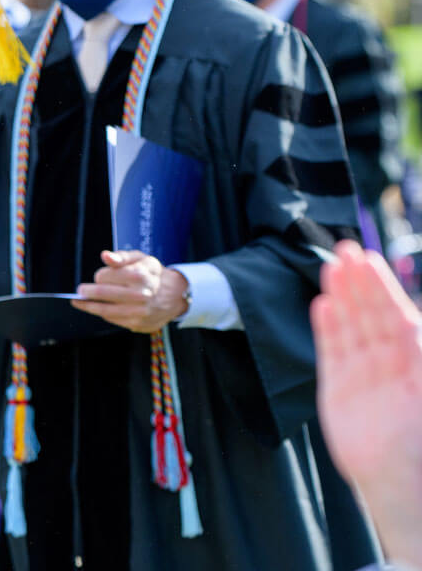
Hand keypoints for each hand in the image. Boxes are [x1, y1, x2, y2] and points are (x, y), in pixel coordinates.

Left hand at [72, 250, 188, 333]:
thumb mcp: (140, 258)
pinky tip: (99, 309)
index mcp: (139, 275)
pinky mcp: (138, 324)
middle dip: (86, 292)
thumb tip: (105, 256)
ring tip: (81, 302)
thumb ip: (120, 256)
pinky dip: (103, 314)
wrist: (174, 295)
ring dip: (89, 306)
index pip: (105, 276)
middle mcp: (140, 295)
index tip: (99, 276)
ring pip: (104, 310)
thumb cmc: (151, 274)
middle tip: (79, 291)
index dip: (99, 276)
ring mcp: (139, 312)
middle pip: (102, 294)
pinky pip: (112, 319)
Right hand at [312, 241, 421, 565]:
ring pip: (352, 328)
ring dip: (342, 298)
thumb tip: (417, 324)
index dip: (382, 289)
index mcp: (415, 361)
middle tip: (346, 251)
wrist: (398, 484)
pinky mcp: (338, 389)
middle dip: (360, 284)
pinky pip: (332, 352)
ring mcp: (364, 375)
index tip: (368, 261)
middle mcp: (390, 363)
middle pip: (372, 315)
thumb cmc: (420, 441)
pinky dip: (327, 329)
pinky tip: (323, 306)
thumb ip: (415, 350)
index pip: (398, 316)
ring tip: (332, 269)